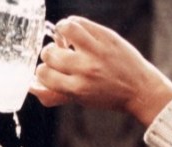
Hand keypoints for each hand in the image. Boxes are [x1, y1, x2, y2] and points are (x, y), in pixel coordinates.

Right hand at [31, 16, 171, 126]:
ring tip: (64, 40)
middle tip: (58, 55)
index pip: (43, 74)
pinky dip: (72, 25)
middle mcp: (85, 69)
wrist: (140, 89)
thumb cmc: (107, 96)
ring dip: (59, 33)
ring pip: (64, 29)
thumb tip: (31, 88)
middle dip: (49, 54)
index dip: (42, 71)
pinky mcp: (106, 36)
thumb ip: (54, 95)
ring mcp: (96, 50)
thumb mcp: (80, 100)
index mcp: (76, 89)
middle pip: (49, 53)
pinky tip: (76, 34)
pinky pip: (79, 22)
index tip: (50, 70)